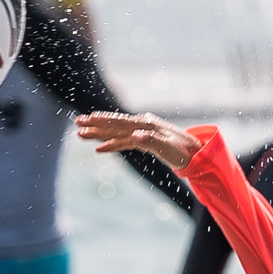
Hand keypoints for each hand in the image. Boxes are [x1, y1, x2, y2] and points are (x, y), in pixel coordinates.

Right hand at [74, 110, 199, 171]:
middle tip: (76, 123)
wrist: (196, 154)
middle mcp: (142, 125)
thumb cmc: (184, 152)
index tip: (87, 119)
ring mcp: (143, 132)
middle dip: (95, 125)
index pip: (120, 122)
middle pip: (114, 125)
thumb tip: (135, 136)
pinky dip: (111, 145)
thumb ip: (151, 141)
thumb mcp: (168, 149)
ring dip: (99, 134)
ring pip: (116, 133)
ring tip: (81, 134)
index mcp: (146, 125)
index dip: (103, 121)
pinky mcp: (144, 141)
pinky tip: (100, 149)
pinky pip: (124, 142)